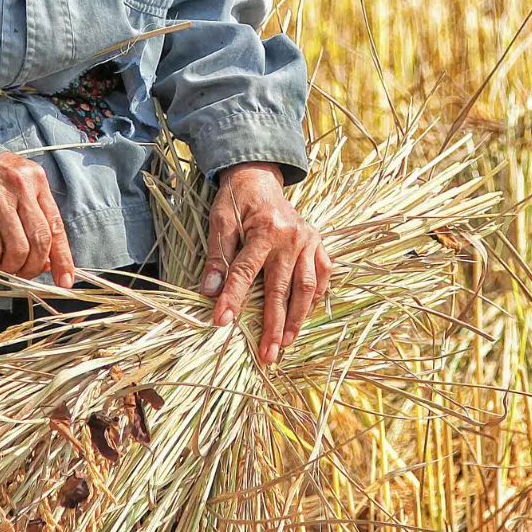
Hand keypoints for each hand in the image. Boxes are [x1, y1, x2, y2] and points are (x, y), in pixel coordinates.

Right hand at [0, 153, 76, 286]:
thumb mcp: (20, 185)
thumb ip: (35, 215)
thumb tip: (47, 260)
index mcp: (38, 182)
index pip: (56, 226)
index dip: (63, 258)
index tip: (65, 280)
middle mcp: (22, 189)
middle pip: (39, 240)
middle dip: (34, 267)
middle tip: (24, 273)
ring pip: (18, 249)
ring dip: (12, 267)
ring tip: (5, 267)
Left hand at [199, 163, 331, 365]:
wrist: (259, 177)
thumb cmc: (237, 200)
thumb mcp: (220, 220)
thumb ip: (217, 255)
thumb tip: (210, 290)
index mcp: (265, 229)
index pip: (245, 271)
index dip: (233, 298)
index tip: (221, 322)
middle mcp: (291, 237)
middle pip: (281, 289)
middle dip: (273, 325)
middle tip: (266, 355)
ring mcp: (308, 241)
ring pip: (306, 287)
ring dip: (297, 318)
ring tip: (286, 343)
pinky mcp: (317, 243)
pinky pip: (322, 275)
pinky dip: (316, 297)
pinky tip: (305, 316)